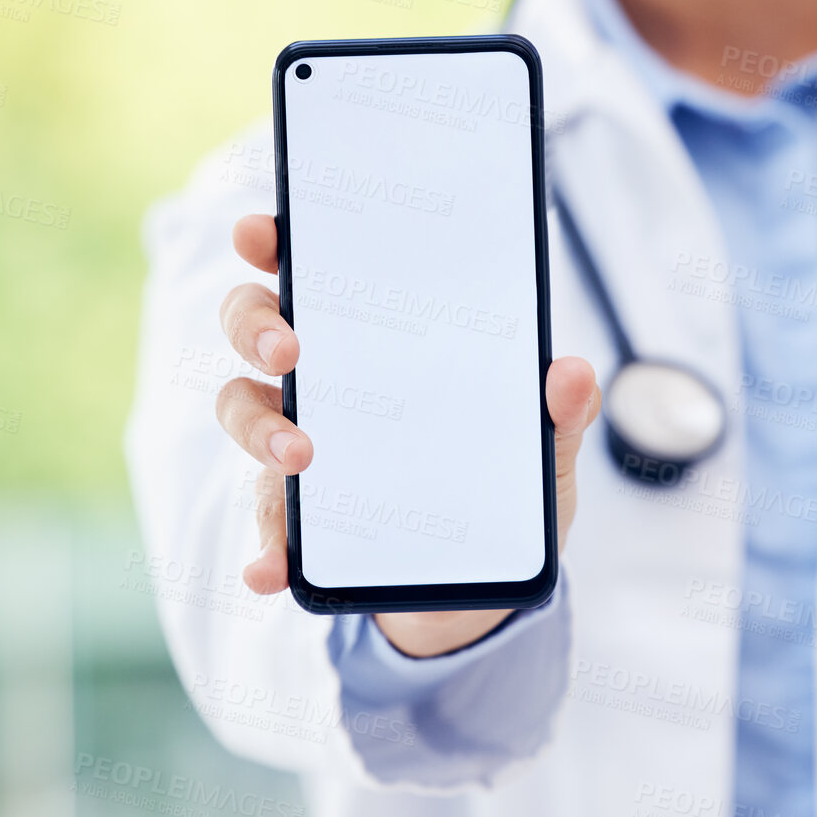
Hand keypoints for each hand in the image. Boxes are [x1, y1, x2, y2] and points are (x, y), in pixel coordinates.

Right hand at [216, 213, 599, 656]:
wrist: (484, 586)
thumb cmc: (502, 491)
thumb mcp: (543, 450)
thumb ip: (560, 413)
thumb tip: (572, 372)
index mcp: (378, 340)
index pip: (315, 272)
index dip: (277, 243)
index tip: (261, 229)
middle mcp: (325, 381)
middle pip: (255, 325)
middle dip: (256, 323)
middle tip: (290, 346)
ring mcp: (299, 444)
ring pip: (244, 410)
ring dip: (259, 429)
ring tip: (300, 457)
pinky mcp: (298, 517)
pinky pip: (268, 523)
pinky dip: (265, 546)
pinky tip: (271, 569)